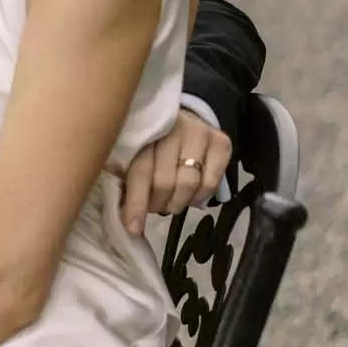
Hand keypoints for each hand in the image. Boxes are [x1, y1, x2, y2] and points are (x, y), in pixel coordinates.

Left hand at [120, 111, 231, 236]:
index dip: (136, 203)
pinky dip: (199, 198)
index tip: (133, 228)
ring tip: (170, 202)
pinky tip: (190, 196)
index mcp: (145, 130)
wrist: (184, 118)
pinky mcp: (221, 143)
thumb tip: (126, 217)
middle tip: (154, 206)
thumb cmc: (152, 142)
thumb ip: (126, 178)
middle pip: (165, 182)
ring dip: (177, 203)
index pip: (141, 171)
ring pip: (189, 184)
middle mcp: (174, 128)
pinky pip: (210, 183)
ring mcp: (200, 133)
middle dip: (157, 204)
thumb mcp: (134, 154)